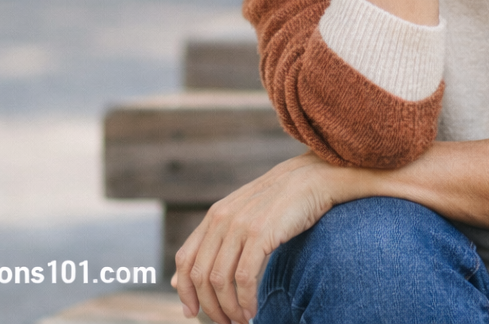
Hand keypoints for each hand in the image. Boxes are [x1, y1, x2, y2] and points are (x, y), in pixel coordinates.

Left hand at [172, 153, 361, 323]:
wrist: (312, 178)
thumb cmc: (279, 202)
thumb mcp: (241, 217)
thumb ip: (212, 244)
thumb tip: (176, 281)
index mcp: (214, 215)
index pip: (184, 259)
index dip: (184, 291)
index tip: (192, 313)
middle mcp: (222, 219)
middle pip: (200, 275)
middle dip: (209, 306)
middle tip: (224, 322)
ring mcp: (240, 225)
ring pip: (220, 280)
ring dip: (228, 309)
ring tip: (241, 319)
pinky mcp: (261, 233)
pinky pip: (244, 278)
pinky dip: (245, 301)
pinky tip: (252, 310)